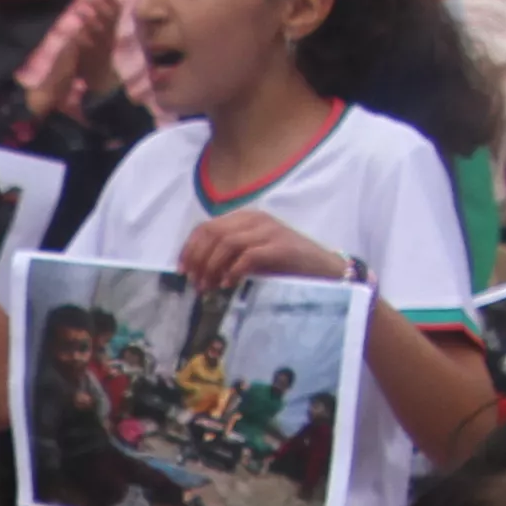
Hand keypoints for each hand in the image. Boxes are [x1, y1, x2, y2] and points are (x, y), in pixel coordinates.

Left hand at [173, 209, 349, 290]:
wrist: (323, 269)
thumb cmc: (285, 265)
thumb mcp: (252, 255)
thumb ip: (228, 255)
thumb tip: (198, 271)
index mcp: (245, 218)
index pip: (206, 226)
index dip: (189, 248)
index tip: (182, 270)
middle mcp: (255, 219)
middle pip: (213, 233)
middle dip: (198, 259)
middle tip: (194, 282)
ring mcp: (269, 231)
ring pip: (227, 243)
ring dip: (212, 267)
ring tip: (208, 287)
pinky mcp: (280, 246)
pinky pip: (248, 255)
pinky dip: (233, 271)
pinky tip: (228, 285)